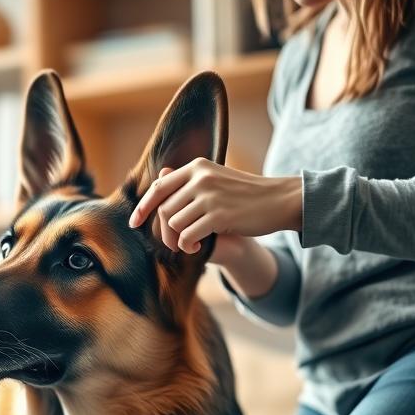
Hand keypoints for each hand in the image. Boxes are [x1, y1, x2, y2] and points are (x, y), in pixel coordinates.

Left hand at [128, 159, 301, 253]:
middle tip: (175, 243)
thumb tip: (159, 177)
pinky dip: (188, 246)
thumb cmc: (246, 194)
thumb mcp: (216, 180)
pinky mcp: (219, 215)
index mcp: (197, 167)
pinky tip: (198, 247)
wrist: (280, 200)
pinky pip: (187, 236)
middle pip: (163, 209)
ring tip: (191, 244)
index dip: (142, 207)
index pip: (159, 187)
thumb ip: (188, 181)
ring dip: (178, 240)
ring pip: (173, 223)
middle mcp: (201, 178)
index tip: (133, 223)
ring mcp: (210, 195)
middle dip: (164, 232)